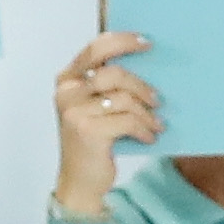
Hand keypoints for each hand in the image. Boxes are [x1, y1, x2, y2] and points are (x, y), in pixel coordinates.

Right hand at [52, 32, 159, 211]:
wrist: (80, 181)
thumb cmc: (93, 141)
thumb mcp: (94, 108)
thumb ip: (107, 86)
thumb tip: (144, 65)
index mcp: (67, 79)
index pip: (96, 49)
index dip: (123, 41)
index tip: (147, 43)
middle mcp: (66, 92)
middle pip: (115, 74)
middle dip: (142, 87)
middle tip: (158, 100)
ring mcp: (74, 112)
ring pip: (124, 99)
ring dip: (146, 113)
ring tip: (156, 123)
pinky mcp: (88, 131)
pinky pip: (128, 121)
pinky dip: (144, 129)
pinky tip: (149, 137)